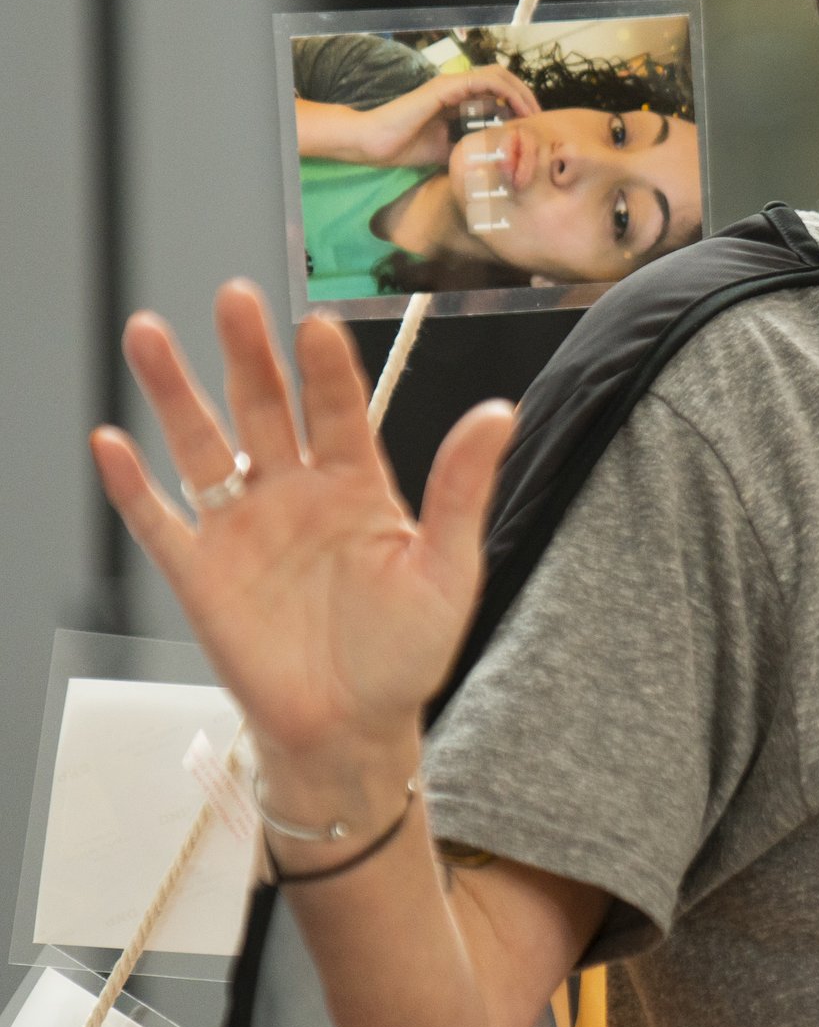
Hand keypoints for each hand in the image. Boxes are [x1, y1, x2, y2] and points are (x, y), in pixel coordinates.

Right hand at [89, 282, 514, 791]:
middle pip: (264, 407)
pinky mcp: (201, 573)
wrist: (353, 729)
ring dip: (174, 393)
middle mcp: (295, 492)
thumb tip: (498, 412)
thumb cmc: (406, 651)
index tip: (315, 324)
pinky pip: (159, 521)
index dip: (326, 368)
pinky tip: (111, 443)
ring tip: (149, 333)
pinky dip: (132, 485)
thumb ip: (464, 488)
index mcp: (357, 484)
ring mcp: (243, 528)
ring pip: (201, 446)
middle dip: (247, 352)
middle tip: (233, 298)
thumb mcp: (449, 568)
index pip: (338, 408)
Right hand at [302, 67, 542, 168]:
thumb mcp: (448, 151)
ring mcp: (451, 84)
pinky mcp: (446, 86)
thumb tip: (496, 163)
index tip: (532, 127)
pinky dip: (505, 93)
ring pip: (498, 76)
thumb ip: (470, 148)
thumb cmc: (405, 148)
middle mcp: (457, 88)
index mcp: (457, 100)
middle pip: (503, 80)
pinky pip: (484, 82)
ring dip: (520, 92)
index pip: (496, 93)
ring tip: (533, 114)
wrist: (374, 143)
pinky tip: (517, 111)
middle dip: (525, 96)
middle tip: (539, 119)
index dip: (518, 105)